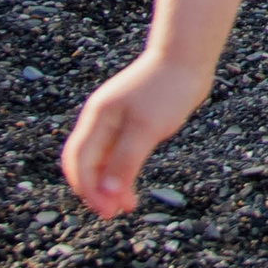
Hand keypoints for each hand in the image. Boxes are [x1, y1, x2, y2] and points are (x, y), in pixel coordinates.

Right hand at [62, 54, 210, 218]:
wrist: (187, 56)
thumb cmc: (167, 89)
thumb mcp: (147, 129)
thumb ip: (125, 160)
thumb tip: (106, 193)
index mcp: (97, 118)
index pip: (80, 162)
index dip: (90, 191)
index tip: (110, 212)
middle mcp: (100, 118)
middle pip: (84, 163)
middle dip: (95, 190)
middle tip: (116, 212)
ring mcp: (114, 118)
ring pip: (100, 158)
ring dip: (108, 183)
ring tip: (127, 203)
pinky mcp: (130, 119)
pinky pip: (115, 150)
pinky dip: (119, 170)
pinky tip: (131, 182)